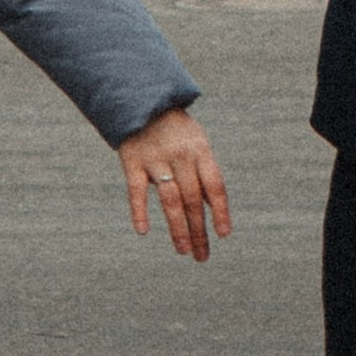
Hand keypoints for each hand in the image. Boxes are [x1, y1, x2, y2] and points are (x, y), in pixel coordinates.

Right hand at [118, 105, 231, 260]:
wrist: (142, 99)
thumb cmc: (175, 128)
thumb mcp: (197, 142)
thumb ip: (204, 172)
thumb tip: (214, 208)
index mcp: (201, 150)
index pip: (215, 185)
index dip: (220, 211)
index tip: (223, 235)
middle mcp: (180, 155)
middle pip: (193, 199)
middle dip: (199, 230)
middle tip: (202, 256)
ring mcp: (155, 158)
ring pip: (169, 200)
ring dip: (178, 228)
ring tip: (183, 250)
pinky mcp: (132, 161)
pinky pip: (136, 190)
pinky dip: (139, 210)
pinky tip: (142, 231)